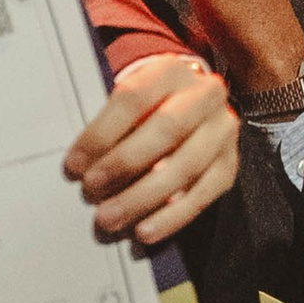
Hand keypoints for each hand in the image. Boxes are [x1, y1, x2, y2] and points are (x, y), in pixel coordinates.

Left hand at [65, 49, 238, 246]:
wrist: (191, 101)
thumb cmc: (149, 104)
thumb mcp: (130, 97)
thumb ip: (109, 125)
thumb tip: (80, 167)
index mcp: (170, 71)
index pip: (133, 99)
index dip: (101, 134)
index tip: (74, 165)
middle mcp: (205, 95)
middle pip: (165, 130)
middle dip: (124, 165)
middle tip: (92, 190)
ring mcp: (223, 130)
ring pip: (185, 167)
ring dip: (144, 198)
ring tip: (112, 218)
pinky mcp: (229, 163)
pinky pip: (203, 195)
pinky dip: (172, 217)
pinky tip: (145, 231)